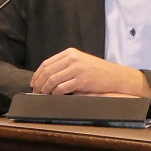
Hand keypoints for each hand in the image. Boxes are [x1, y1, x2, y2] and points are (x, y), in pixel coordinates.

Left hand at [30, 48, 150, 98]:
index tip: (33, 83)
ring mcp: (77, 69)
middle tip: (35, 92)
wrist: (117, 77)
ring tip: (43, 95)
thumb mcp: (80, 62)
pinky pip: (62, 88)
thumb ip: (65, 65)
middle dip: (39, 83)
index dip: (37, 74)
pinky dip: (56, 93)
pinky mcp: (82, 80)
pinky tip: (55, 97)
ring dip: (45, 90)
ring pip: (52, 80)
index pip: (46, 63)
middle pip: (47, 72)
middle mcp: (72, 58)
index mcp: (69, 53)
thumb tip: (46, 76)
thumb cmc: (98, 71)